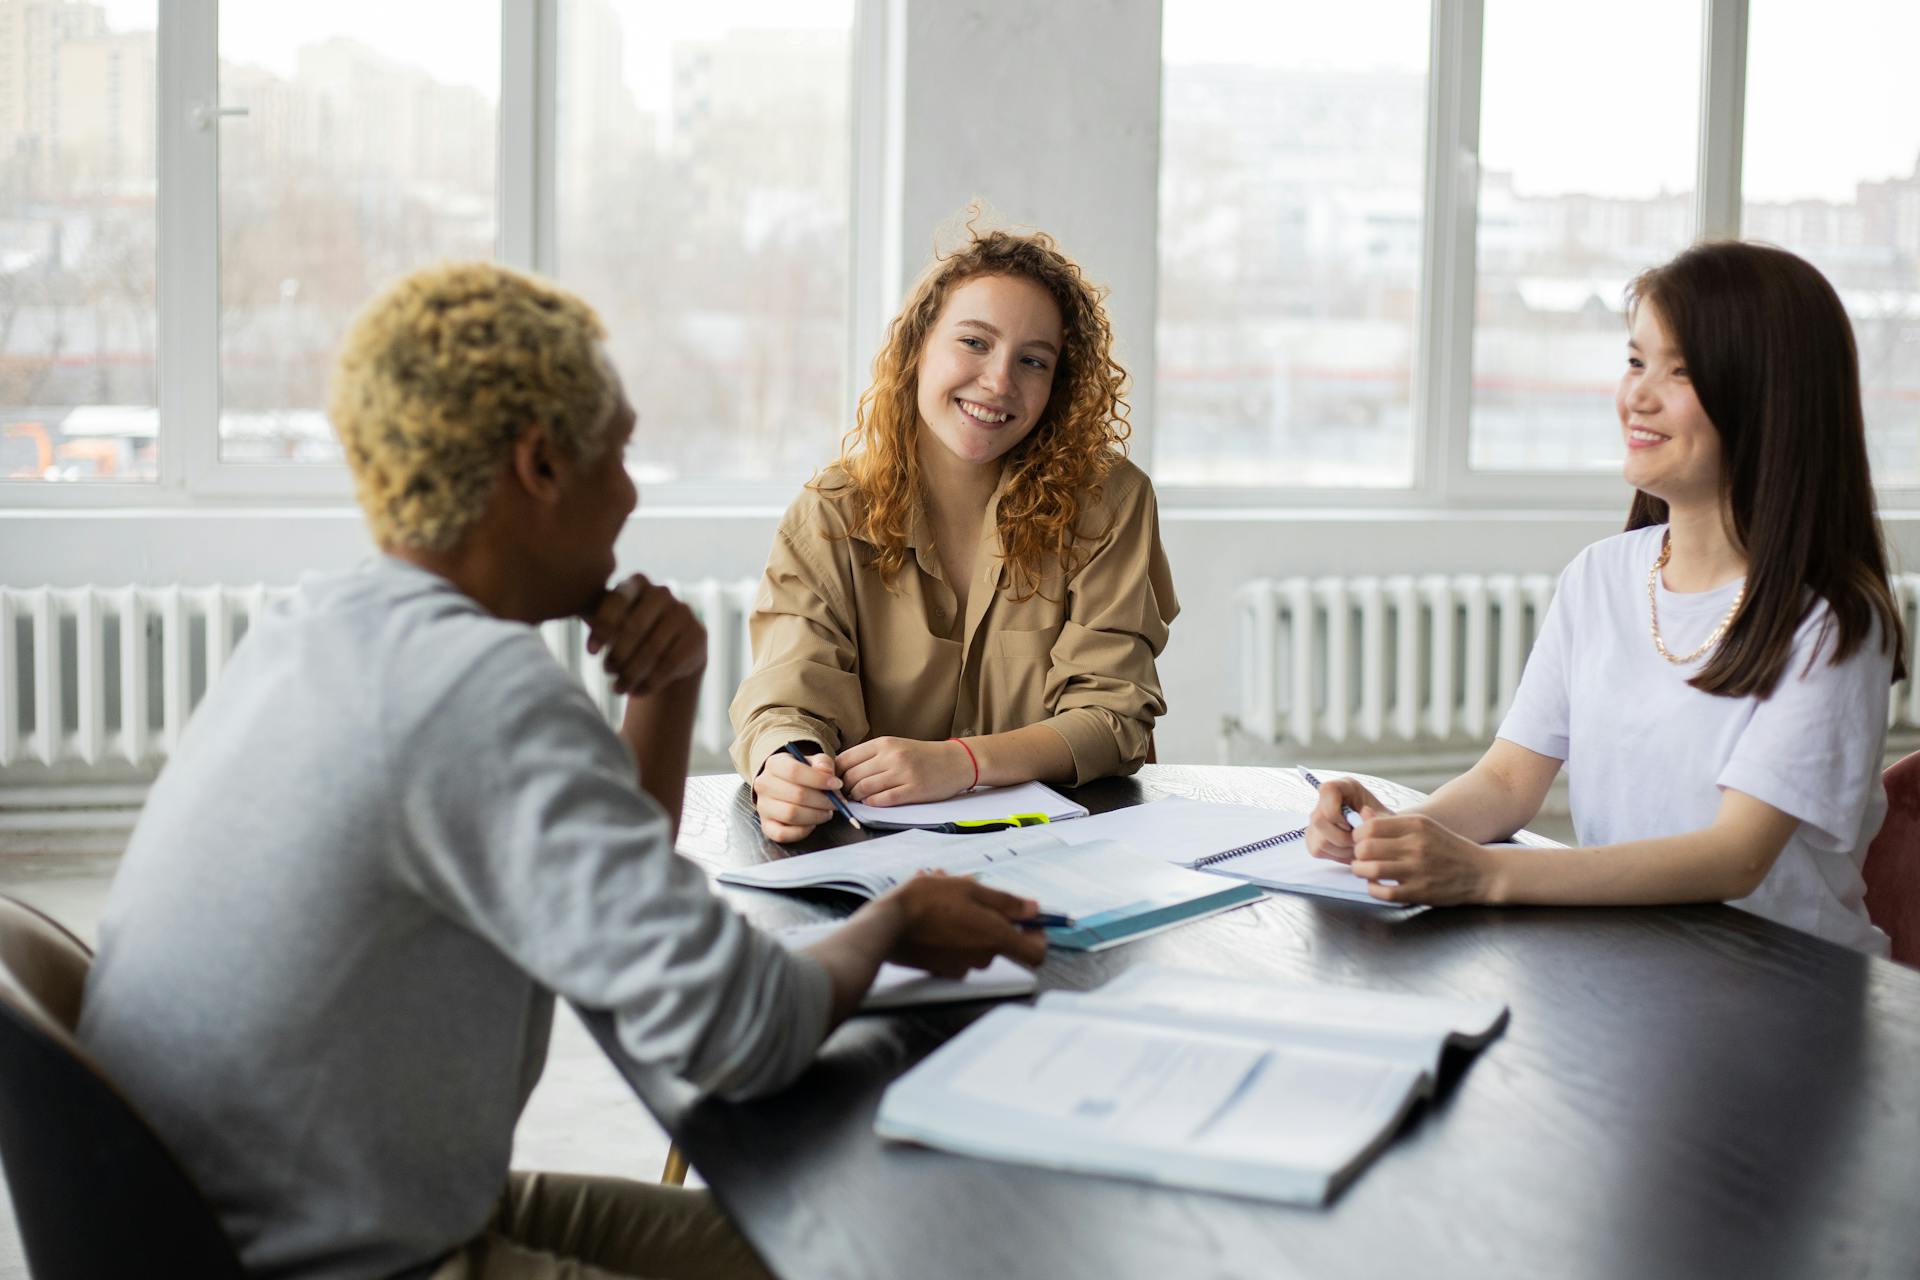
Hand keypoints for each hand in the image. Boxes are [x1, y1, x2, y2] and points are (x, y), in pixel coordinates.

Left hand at [584, 574, 706, 697]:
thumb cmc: (629, 629)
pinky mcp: (697, 635)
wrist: (672, 645)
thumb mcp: (611, 619)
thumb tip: (575, 620)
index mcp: (636, 583)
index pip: (617, 602)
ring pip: (652, 649)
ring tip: (617, 687)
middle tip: (606, 670)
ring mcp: (683, 612)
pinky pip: (669, 664)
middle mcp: (662, 592)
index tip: (591, 652)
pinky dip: (649, 682)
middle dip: (618, 654)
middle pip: (635, 627)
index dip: (602, 628)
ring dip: (631, 673)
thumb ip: (594, 616)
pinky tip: (635, 691)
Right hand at [752, 748, 841, 843]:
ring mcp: (763, 807)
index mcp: (774, 764)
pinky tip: (812, 823)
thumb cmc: (804, 775)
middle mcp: (764, 785)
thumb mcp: (814, 763)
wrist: (786, 787)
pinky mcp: (766, 826)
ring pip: (791, 815)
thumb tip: (825, 772)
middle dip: (823, 801)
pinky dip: (802, 831)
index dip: (819, 779)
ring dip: (816, 815)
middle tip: (837, 803)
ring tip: (827, 812)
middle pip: (796, 795)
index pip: (794, 771)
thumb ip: (823, 763)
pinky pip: (783, 834)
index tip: (837, 784)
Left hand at [838, 737, 973, 805]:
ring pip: (864, 788)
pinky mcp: (913, 790)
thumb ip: (871, 756)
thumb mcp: (895, 746)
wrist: (956, 761)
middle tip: (844, 795)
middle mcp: (892, 756)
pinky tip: (872, 803)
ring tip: (858, 799)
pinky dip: (872, 804)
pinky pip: (883, 800)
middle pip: (852, 775)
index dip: (835, 773)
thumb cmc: (922, 756)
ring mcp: (903, 773)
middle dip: (844, 788)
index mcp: (884, 743)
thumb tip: (842, 771)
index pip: (846, 758)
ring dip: (856, 797)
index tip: (835, 781)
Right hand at [882, 872, 1046, 976]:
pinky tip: (931, 907)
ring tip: (942, 888)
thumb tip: (1034, 911)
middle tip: (968, 886)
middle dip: (988, 912)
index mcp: (995, 938)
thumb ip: (1006, 902)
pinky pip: (956, 946)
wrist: (887, 925)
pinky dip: (950, 928)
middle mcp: (982, 957)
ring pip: (975, 937)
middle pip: (1000, 938)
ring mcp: (961, 965)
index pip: (1036, 952)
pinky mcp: (941, 967)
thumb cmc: (928, 903)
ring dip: (966, 914)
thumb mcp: (971, 890)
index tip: (1029, 919)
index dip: (1037, 935)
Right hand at [1305, 778, 1391, 863]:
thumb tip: (1363, 814)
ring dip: (1343, 848)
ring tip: (1357, 846)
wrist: (1380, 837)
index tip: (1352, 821)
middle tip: (1359, 839)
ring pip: (1321, 839)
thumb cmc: (1382, 824)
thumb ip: (1378, 817)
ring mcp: (1315, 821)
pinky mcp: (1312, 839)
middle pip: (1320, 820)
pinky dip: (1337, 855)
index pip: (1327, 790)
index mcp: (1343, 787)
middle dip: (1343, 836)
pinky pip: (1318, 850)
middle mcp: (1324, 802)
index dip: (1337, 809)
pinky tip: (1349, 850)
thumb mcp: (1386, 819)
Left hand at [1350, 808, 1495, 904]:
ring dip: (1360, 871)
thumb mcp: (1424, 826)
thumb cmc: (1448, 847)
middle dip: (1357, 853)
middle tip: (1361, 857)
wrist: (1482, 872)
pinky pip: (1383, 892)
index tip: (1361, 841)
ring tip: (1364, 870)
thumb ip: (1391, 821)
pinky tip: (1377, 884)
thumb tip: (1362, 815)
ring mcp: (1418, 870)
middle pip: (1365, 847)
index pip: (1369, 827)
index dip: (1358, 835)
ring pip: (1371, 869)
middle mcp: (1416, 845)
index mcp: (1416, 825)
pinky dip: (1373, 889)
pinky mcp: (1420, 892)